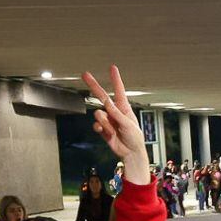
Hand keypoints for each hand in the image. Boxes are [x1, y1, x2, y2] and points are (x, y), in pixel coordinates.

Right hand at [81, 66, 150, 185]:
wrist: (131, 153)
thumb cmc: (135, 137)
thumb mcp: (128, 124)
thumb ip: (116, 114)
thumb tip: (107, 103)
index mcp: (124, 108)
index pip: (119, 90)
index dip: (115, 79)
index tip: (112, 68)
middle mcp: (114, 111)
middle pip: (102, 96)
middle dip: (93, 85)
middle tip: (85, 74)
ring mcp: (108, 120)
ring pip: (98, 114)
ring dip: (104, 122)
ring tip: (113, 129)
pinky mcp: (103, 129)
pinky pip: (95, 124)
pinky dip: (99, 128)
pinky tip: (104, 132)